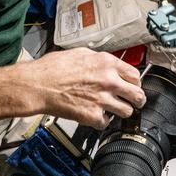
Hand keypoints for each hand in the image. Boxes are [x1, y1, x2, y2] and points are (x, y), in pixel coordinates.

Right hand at [11, 49, 145, 128]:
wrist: (38, 85)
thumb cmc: (52, 68)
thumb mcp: (80, 53)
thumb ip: (99, 60)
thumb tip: (108, 64)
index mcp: (107, 63)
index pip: (135, 75)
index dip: (135, 82)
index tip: (133, 86)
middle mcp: (109, 81)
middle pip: (138, 95)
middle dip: (137, 100)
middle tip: (134, 102)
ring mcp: (102, 99)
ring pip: (127, 111)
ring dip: (121, 112)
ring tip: (114, 111)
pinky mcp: (93, 115)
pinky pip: (107, 123)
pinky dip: (101, 121)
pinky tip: (95, 116)